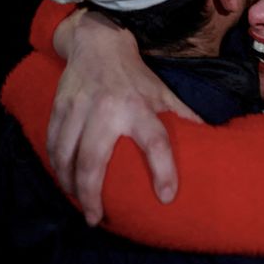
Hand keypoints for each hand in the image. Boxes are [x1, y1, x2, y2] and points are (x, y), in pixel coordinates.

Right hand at [48, 10, 201, 224]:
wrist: (98, 43)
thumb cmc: (136, 76)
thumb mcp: (164, 93)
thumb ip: (183, 118)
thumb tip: (210, 141)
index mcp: (140, 107)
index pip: (156, 142)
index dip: (163, 170)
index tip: (166, 197)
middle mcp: (108, 110)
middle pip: (94, 160)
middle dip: (92, 194)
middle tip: (97, 219)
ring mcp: (79, 109)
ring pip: (66, 156)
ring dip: (70, 186)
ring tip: (80, 206)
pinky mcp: (59, 107)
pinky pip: (52, 144)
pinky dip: (56, 167)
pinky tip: (65, 181)